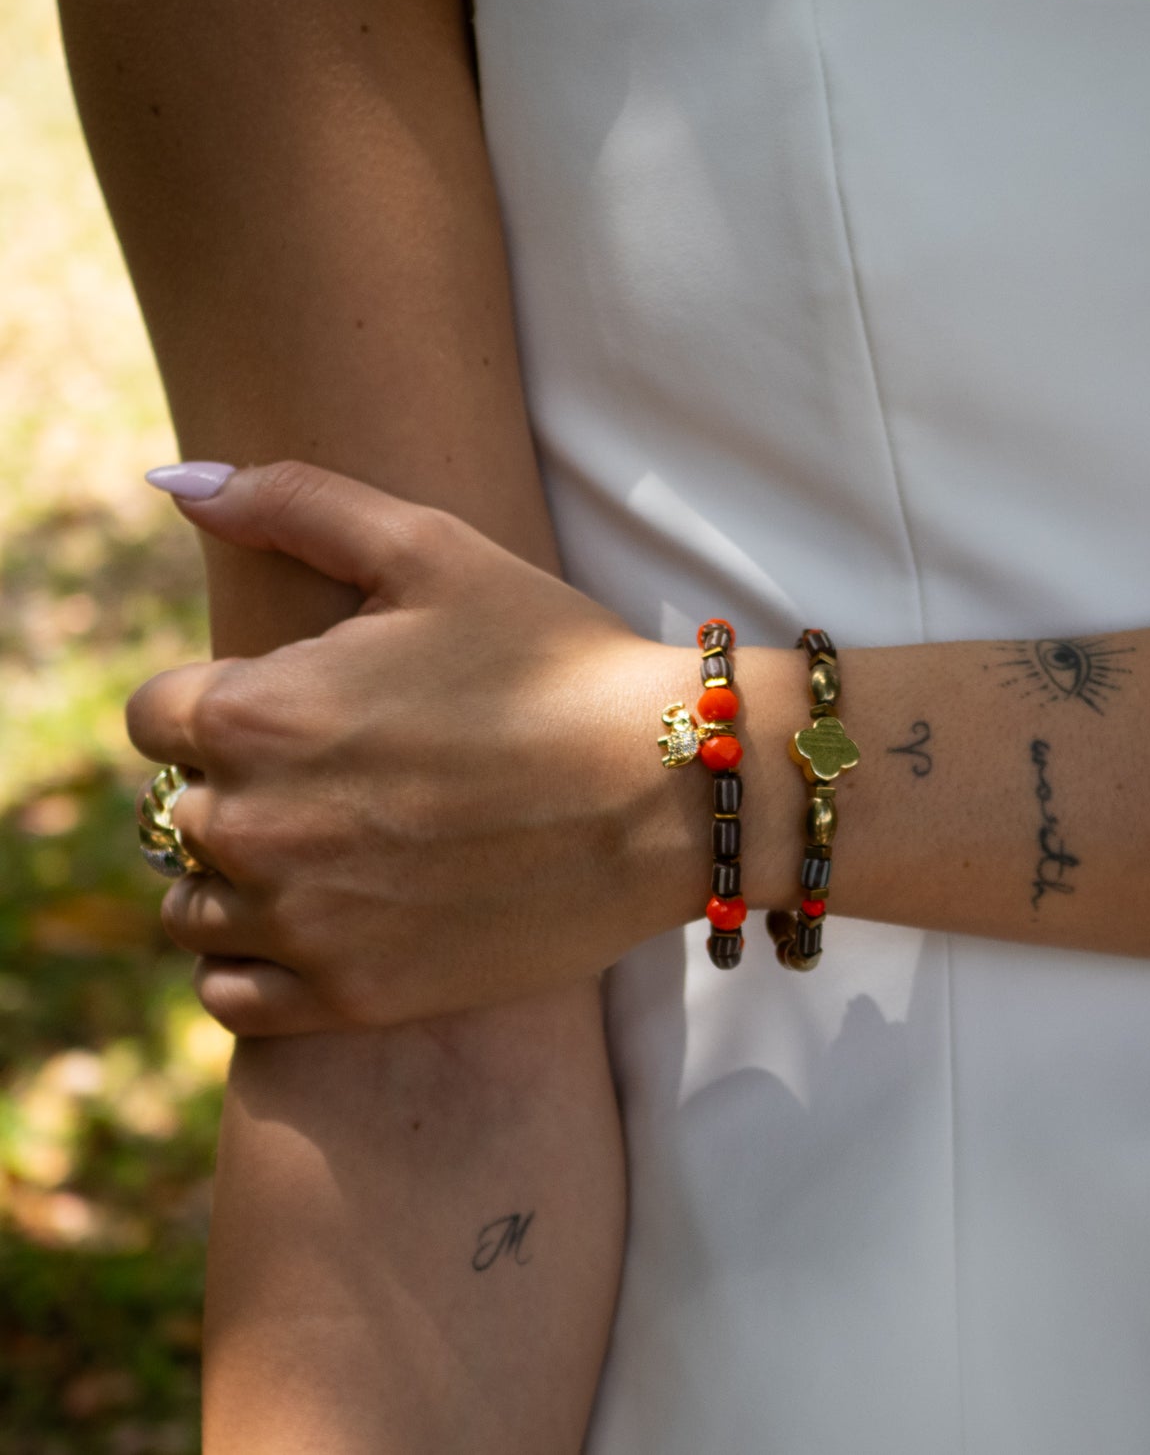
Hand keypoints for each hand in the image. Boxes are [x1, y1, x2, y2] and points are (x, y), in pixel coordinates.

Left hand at [127, 461, 686, 1033]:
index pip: (151, 717)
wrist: (668, 790)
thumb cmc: (556, 661)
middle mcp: (257, 824)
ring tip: (321, 855)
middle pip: (172, 815)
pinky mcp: (352, 994)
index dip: (215, 705)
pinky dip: (250, 966)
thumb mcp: (434, 549)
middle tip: (329, 780)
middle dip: (233, 788)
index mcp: (258, 711)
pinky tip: (312, 926)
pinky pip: (231, 996)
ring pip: (192, 909)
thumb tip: (176, 482)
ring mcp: (302, 921)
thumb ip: (295, 504)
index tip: (286, 711)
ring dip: (235, 880)